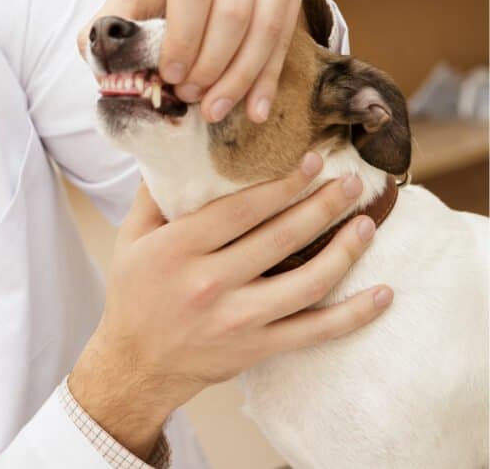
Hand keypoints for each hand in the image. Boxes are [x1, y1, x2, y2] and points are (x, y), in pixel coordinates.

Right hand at [68, 153, 392, 457]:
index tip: (313, 161)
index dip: (282, 184)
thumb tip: (180, 148)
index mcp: (178, 249)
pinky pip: (314, 331)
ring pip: (306, 282)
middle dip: (323, 205)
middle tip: (351, 182)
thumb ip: (155, 196)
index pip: (241, 210)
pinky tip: (383, 293)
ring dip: (345, 251)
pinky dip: (354, 314)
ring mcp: (236, 319)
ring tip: (366, 224)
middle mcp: (208, 283)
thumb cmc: (134, 294)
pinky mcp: (256, 348)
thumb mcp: (131, 238)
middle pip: (281, 238)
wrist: (136, 364)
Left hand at [79, 0, 307, 123]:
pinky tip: (253, 111)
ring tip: (214, 109)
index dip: (183, 40)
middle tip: (191, 96)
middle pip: (234, 11)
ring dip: (239, 78)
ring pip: (265, 26)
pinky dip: (267, 79)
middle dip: (211, 65)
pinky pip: (287, 34)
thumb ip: (111, 25)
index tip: (171, 77)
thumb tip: (101, 60)